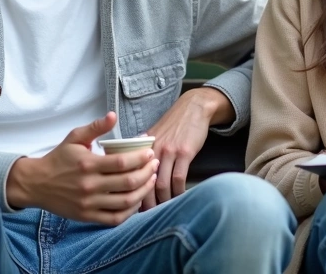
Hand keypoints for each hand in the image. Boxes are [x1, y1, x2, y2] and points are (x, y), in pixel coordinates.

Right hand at [8, 112, 158, 224]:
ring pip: (126, 202)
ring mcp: (89, 203)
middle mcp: (89, 185)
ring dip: (144, 191)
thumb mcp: (74, 137)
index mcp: (88, 164)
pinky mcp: (87, 216)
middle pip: (129, 182)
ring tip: (151, 180)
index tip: (150, 153)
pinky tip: (137, 200)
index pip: (123, 162)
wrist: (36, 183)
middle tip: (154, 165)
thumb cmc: (58, 158)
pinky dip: (130, 211)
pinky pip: (115, 218)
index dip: (141, 158)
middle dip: (148, 173)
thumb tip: (113, 116)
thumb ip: (95, 127)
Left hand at [141, 88, 229, 209]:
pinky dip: (178, 192)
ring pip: (162, 184)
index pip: (132, 175)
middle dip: (146, 204)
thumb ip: (143, 151)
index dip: (132, 193)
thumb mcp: (154, 134)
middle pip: (145, 183)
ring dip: (163, 201)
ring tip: (163, 211)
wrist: (193, 108)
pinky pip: (179, 178)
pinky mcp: (185, 152)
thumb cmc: (173, 123)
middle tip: (147, 217)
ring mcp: (169, 151)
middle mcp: (152, 150)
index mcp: (142, 147)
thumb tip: (133, 171)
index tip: (132, 207)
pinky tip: (179, 198)